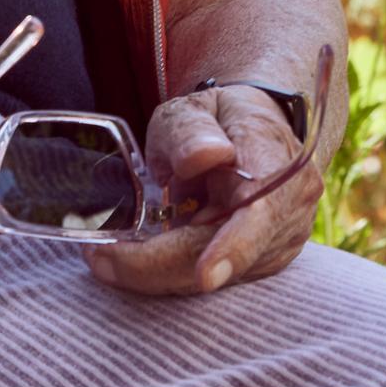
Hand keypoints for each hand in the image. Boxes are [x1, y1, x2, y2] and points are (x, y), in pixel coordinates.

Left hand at [85, 83, 322, 297]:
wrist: (253, 132)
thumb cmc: (219, 119)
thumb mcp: (194, 109)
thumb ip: (191, 130)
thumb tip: (200, 158)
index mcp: (276, 165)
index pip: (261, 213)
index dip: (234, 248)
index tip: (204, 277)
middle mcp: (287, 213)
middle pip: (224, 256)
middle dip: (157, 264)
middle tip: (98, 258)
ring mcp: (279, 244)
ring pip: (215, 276)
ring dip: (159, 272)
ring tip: (108, 256)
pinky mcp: (261, 263)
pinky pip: (213, 276)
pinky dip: (172, 270)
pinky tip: (137, 258)